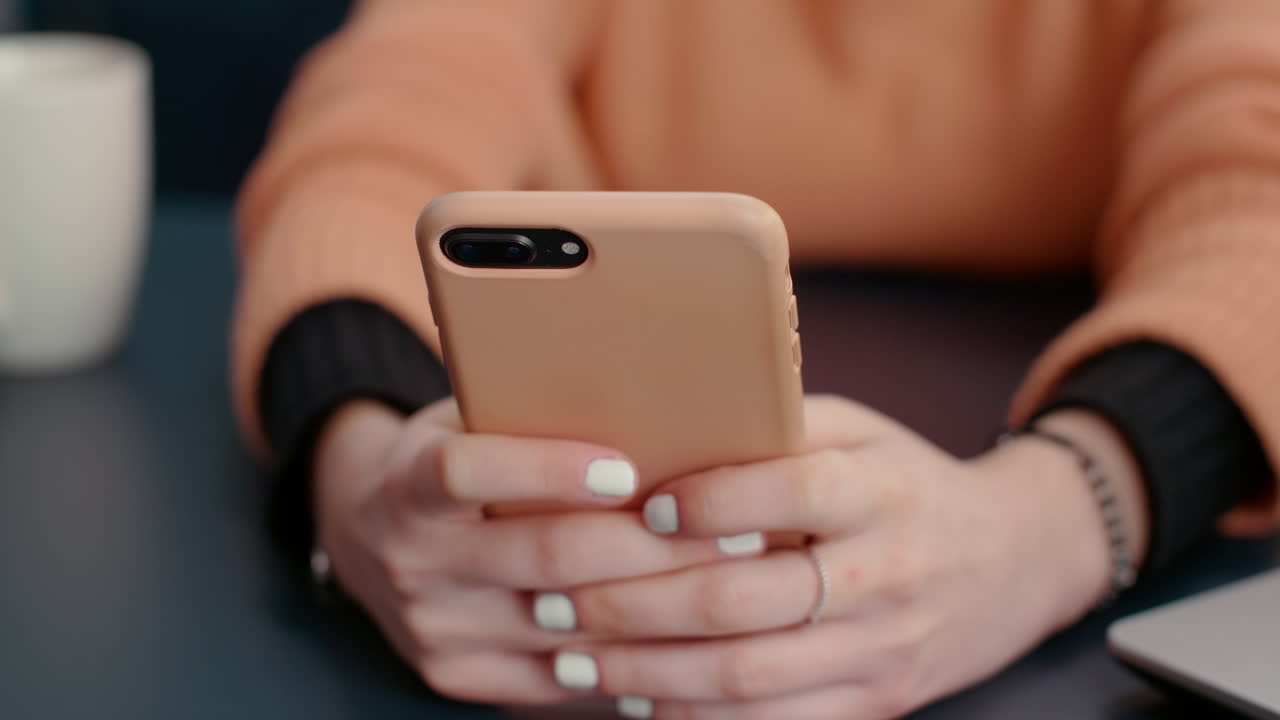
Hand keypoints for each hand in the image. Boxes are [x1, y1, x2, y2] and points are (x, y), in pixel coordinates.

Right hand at [310, 398, 760, 704]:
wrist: (366, 535)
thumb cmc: (452, 455)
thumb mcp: (467, 419)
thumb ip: (528, 414)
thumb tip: (654, 395)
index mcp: (405, 485)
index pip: (465, 473)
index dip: (545, 469)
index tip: (629, 466)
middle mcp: (411, 564)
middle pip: (542, 558)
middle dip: (651, 545)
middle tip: (738, 529)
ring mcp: (434, 632)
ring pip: (567, 628)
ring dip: (660, 607)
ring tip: (736, 581)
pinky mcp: (459, 678)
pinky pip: (561, 681)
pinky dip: (631, 658)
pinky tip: (692, 637)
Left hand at [517, 396, 1143, 718]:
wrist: (1015, 562)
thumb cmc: (909, 483)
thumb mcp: (862, 432)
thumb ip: (779, 427)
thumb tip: (667, 423)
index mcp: (879, 491)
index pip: (789, 493)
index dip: (708, 502)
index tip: (639, 506)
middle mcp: (885, 573)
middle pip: (745, 599)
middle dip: (637, 604)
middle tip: (559, 598)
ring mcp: (882, 649)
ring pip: (748, 676)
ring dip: (648, 671)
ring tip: (576, 655)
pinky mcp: (877, 702)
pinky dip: (696, 717)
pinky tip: (636, 698)